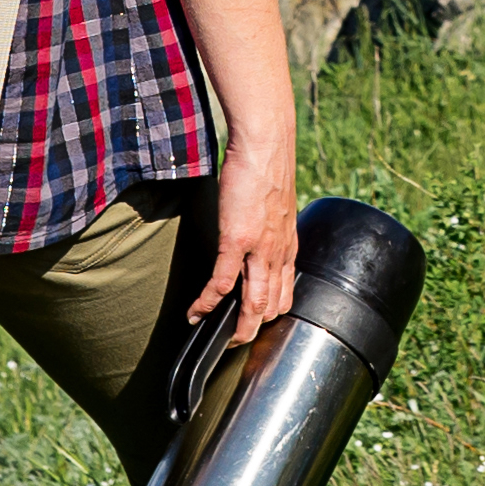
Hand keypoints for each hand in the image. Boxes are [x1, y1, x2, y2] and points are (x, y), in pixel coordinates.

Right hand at [190, 130, 299, 344]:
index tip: (257, 325)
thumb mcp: (278, 203)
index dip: (271, 315)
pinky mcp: (236, 240)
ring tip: (220, 343)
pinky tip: (196, 315)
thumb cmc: (268, 165)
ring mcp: (259, 249)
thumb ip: (271, 223)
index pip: (285, 293)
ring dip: (236, 329)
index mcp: (288, 245)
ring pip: (252, 304)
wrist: (267, 142)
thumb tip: (259, 229)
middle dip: (254, 330)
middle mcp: (278, 253)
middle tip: (235, 343)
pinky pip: (222, 282)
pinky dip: (208, 303)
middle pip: (272, 306)